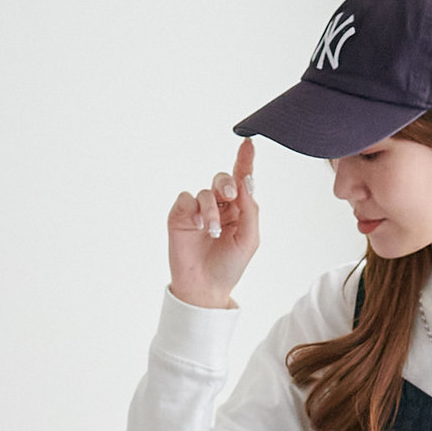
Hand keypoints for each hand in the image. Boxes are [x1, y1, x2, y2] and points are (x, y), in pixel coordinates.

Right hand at [167, 137, 258, 309]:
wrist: (205, 287)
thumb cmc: (229, 266)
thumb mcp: (249, 239)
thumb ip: (250, 209)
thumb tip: (246, 181)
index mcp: (238, 209)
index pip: (242, 180)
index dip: (245, 160)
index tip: (248, 143)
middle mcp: (219, 206)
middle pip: (223, 179)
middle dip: (228, 183)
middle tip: (231, 196)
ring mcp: (199, 210)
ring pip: (206, 192)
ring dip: (211, 210)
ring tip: (212, 231)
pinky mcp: (181, 215)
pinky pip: (187, 199)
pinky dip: (195, 210)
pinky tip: (199, 227)